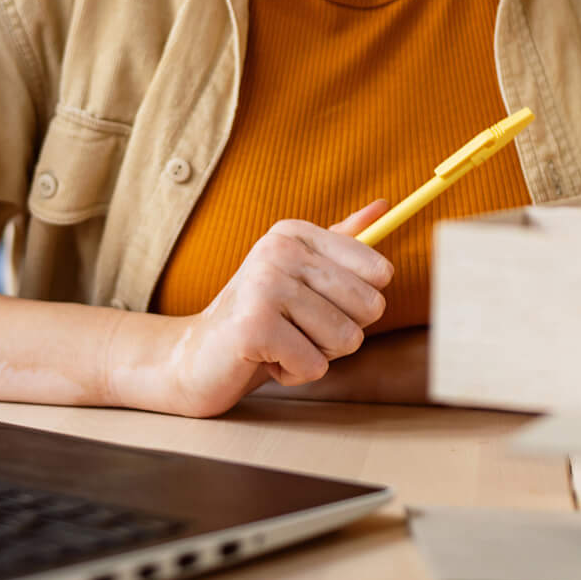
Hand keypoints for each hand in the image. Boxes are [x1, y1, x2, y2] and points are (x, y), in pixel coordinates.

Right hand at [113, 201, 393, 417]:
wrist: (196, 355)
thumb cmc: (259, 317)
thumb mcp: (300, 273)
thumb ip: (341, 241)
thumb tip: (384, 206)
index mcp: (296, 233)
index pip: (379, 272)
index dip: (358, 304)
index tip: (320, 303)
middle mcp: (280, 249)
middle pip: (369, 307)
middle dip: (340, 333)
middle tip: (297, 329)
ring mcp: (265, 284)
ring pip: (346, 339)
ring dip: (317, 356)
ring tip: (280, 343)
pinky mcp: (254, 326)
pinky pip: (315, 366)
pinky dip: (294, 373)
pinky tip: (265, 359)